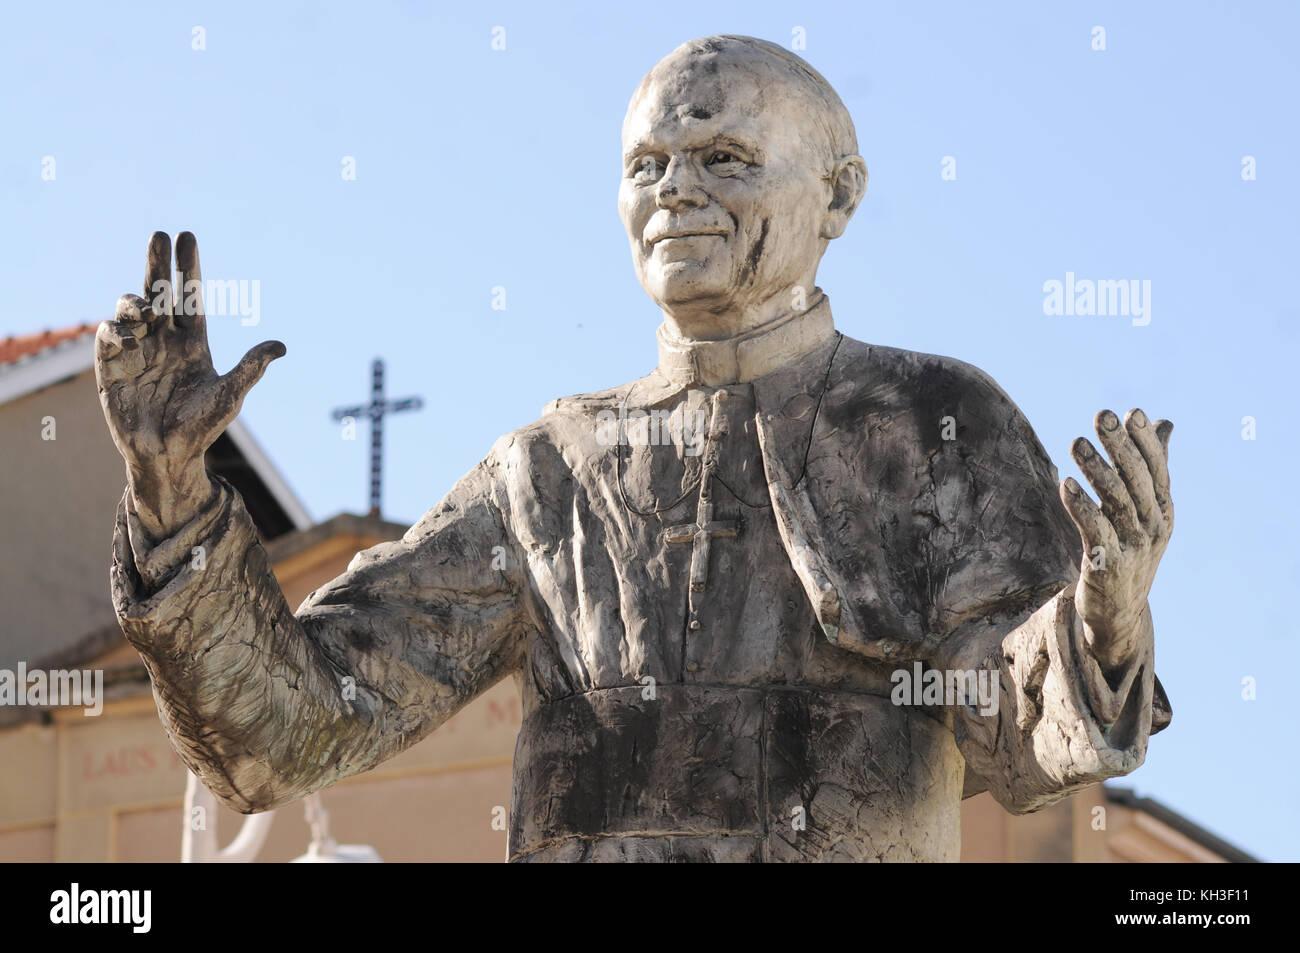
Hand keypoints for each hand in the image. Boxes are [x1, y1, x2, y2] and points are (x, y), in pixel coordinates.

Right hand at [95, 231, 284, 540]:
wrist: (167, 454)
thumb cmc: (202, 426)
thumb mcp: (230, 394)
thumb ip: (251, 367)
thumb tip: (282, 345)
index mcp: (192, 342)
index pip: (190, 297)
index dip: (188, 268)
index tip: (187, 237)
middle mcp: (163, 340)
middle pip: (159, 292)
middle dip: (158, 263)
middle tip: (159, 235)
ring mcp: (137, 351)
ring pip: (130, 309)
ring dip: (136, 300)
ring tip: (147, 310)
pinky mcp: (111, 367)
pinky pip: (107, 337)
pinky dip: (115, 329)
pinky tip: (131, 337)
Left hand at [1059, 409, 1173, 670]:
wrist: (1119, 612)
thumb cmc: (1129, 551)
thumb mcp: (1147, 510)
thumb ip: (1152, 466)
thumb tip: (1164, 423)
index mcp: (1163, 510)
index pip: (1156, 468)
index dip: (1143, 441)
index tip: (1129, 412)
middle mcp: (1153, 526)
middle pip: (1136, 479)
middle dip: (1119, 446)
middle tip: (1101, 417)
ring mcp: (1133, 546)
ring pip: (1115, 501)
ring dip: (1096, 470)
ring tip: (1077, 442)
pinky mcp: (1107, 564)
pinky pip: (1094, 531)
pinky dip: (1081, 506)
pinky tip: (1065, 483)